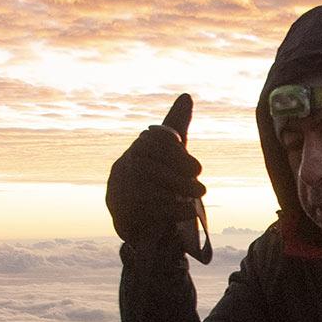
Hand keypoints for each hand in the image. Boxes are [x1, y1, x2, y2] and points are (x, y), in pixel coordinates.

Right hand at [107, 94, 205, 244]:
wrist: (140, 225)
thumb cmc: (159, 181)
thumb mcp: (169, 154)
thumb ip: (176, 127)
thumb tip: (186, 96)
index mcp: (136, 153)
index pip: (150, 142)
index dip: (172, 149)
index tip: (194, 162)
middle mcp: (123, 170)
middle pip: (149, 164)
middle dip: (178, 169)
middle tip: (201, 179)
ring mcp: (121, 194)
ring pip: (149, 186)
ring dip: (180, 188)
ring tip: (200, 192)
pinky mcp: (124, 217)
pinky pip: (149, 210)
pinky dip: (173, 209)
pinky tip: (189, 211)